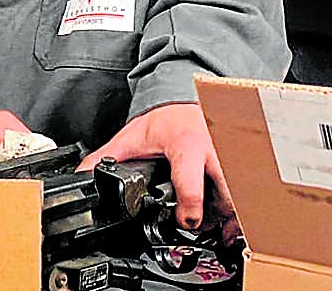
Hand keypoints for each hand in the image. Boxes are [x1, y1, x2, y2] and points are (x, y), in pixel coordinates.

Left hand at [77, 103, 237, 238]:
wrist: (184, 101)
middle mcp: (214, 151)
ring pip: (243, 195)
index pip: (191, 181)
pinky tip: (229, 220)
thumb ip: (106, 157)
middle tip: (207, 230)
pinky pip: (248, 191)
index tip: (185, 223)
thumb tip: (82, 174)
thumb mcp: (130, 138)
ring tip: (219, 229)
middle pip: (229, 193)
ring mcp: (231, 157)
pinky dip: (240, 209)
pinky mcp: (240, 162)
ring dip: (233, 216)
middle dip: (221, 217)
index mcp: (185, 145)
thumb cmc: (162, 121)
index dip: (190, 209)